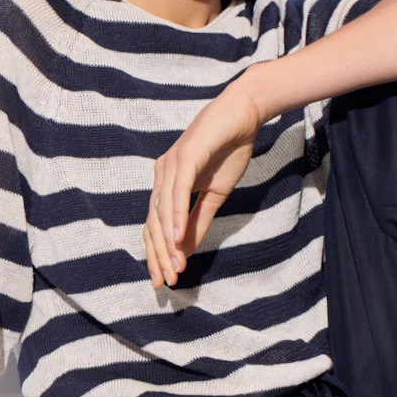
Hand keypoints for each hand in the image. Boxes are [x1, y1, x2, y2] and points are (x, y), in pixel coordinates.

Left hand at [144, 81, 262, 289]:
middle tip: (167, 282)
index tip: (164, 280)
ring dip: (167, 242)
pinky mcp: (185, 157)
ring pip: (162, 211)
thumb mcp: (215, 194)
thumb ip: (198, 220)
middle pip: (153, 223)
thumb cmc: (228, 150)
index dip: (158, 254)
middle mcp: (162, 175)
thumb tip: (186, 249)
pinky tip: (177, 238)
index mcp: (167, 184)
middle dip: (159, 255)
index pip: (155, 225)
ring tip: (175, 267)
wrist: (244, 115)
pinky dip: (176, 216)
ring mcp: (170, 165)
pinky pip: (177, 192)